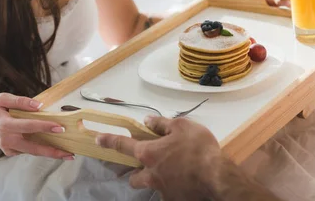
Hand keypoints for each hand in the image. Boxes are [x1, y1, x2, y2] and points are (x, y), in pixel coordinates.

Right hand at [0, 93, 73, 159]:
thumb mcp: (2, 98)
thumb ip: (20, 101)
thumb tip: (39, 105)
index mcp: (5, 125)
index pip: (28, 126)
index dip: (45, 127)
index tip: (60, 128)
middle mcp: (7, 140)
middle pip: (33, 148)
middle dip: (52, 151)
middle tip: (69, 153)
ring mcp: (9, 148)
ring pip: (33, 152)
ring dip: (51, 154)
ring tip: (68, 154)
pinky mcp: (11, 152)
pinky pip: (29, 150)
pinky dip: (42, 149)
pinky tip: (56, 148)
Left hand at [96, 116, 222, 200]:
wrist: (217, 177)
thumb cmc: (198, 148)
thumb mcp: (182, 127)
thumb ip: (162, 124)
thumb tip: (147, 120)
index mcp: (148, 153)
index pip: (123, 145)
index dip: (109, 140)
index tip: (98, 139)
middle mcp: (150, 174)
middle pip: (134, 177)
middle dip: (137, 172)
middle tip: (150, 166)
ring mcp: (161, 190)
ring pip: (151, 187)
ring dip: (155, 181)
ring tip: (171, 174)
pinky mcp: (174, 200)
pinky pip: (169, 193)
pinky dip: (174, 187)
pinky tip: (186, 182)